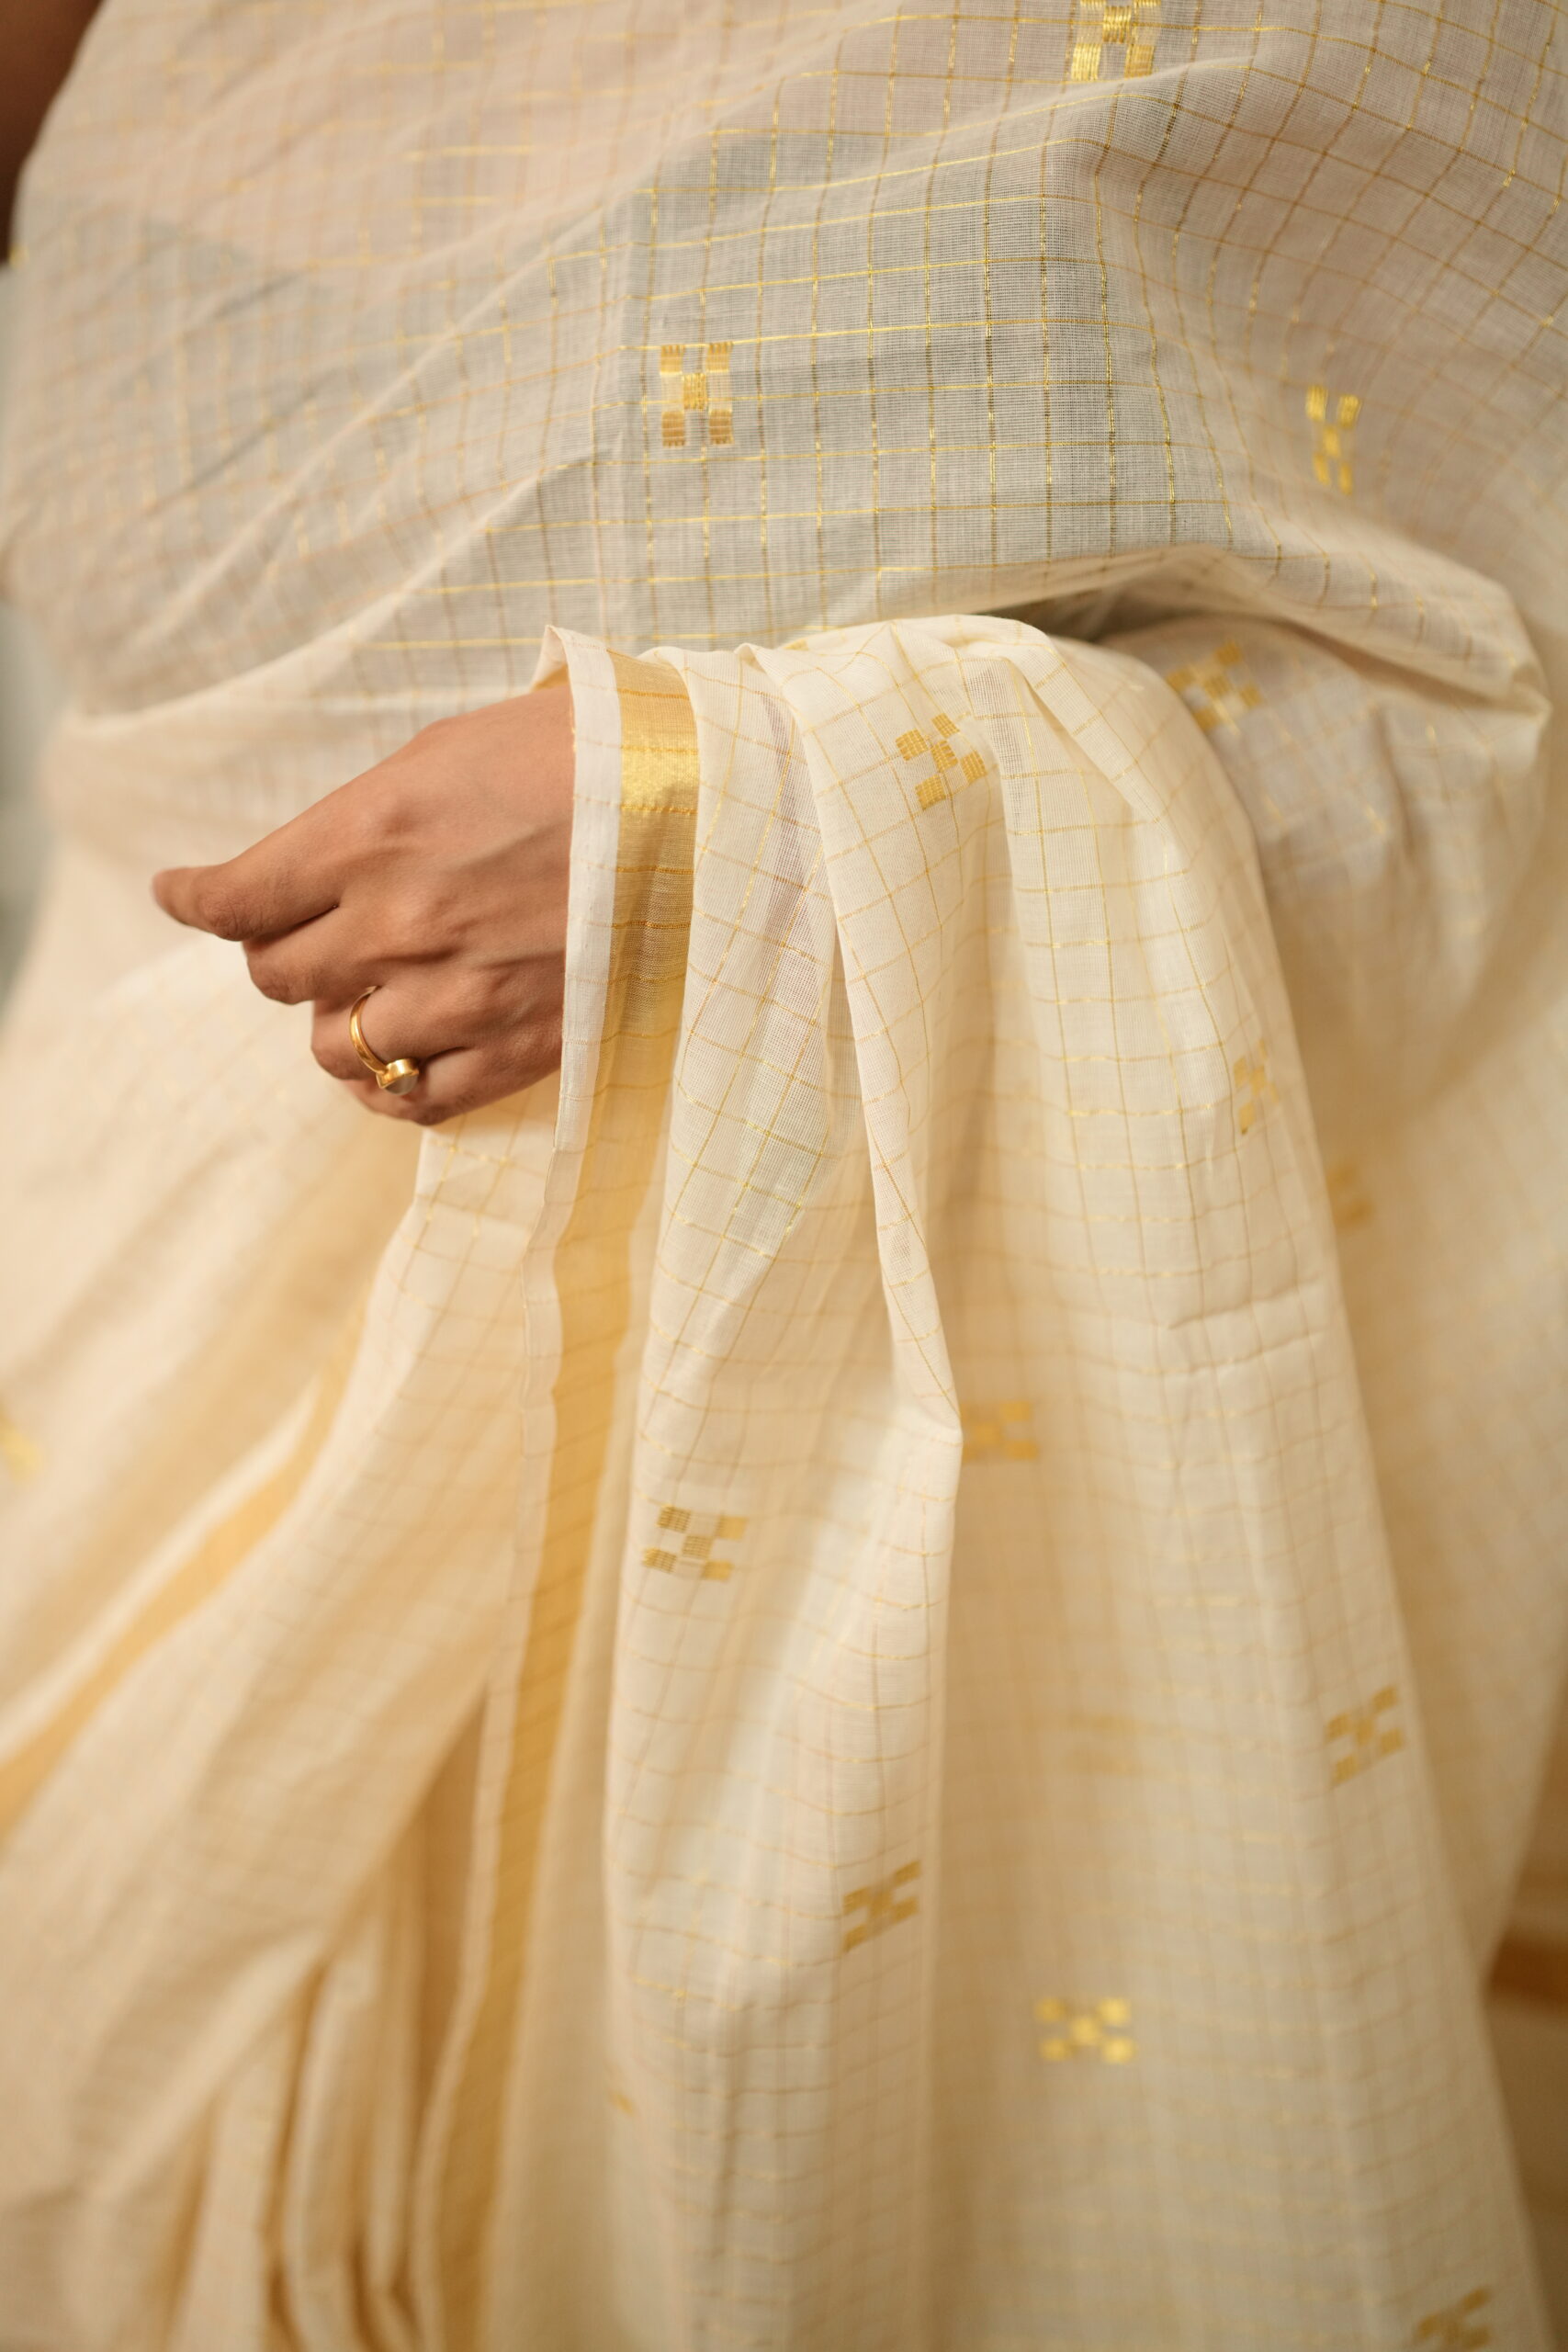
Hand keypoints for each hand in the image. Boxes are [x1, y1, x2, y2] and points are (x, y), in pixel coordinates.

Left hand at [152, 685, 574, 1124]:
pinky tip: (403, 1061)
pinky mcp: (518, 1046)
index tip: (183, 894)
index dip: (196, 899)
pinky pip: (418, 1100)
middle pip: (277, 976)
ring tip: (371, 997)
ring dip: (340, 1023)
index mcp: (371, 833)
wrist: (709, 805)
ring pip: (336, 1048)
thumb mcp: (452, 749)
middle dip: (278, 955)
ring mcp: (459, 994)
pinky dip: (395, 1086)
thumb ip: (366, 813)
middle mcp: (399, 921)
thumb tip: (310, 854)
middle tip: (303, 936)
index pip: (238, 897)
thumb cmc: (584, 754)